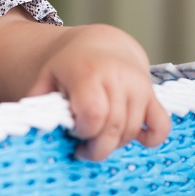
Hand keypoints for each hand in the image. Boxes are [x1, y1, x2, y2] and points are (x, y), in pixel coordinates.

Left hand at [28, 24, 170, 161]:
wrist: (102, 45)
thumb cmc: (70, 66)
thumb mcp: (48, 76)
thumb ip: (39, 99)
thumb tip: (33, 125)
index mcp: (88, 73)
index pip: (93, 113)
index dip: (83, 130)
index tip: (73, 131)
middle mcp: (117, 78)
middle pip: (114, 127)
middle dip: (98, 147)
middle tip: (83, 150)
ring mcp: (139, 86)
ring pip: (132, 130)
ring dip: (115, 145)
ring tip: (98, 141)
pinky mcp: (154, 95)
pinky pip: (161, 125)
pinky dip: (151, 139)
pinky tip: (133, 139)